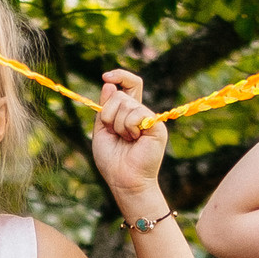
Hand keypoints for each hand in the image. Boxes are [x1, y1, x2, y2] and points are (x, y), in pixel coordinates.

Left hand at [91, 69, 167, 200]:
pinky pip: (137, 114)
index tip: (106, 76)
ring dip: (118, 125)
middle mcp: (141, 113)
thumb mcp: (101, 130)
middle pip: (121, 94)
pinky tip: (134, 140)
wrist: (123, 181)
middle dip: (108, 114)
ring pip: (126, 104)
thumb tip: (109, 84)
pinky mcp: (157, 126)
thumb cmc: (112, 160)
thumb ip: (104, 108)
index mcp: (129, 112)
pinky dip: (128, 127)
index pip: (129, 84)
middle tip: (114, 133)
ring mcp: (150, 119)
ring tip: (125, 140)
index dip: (119, 76)